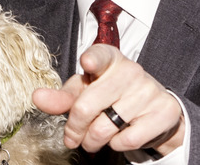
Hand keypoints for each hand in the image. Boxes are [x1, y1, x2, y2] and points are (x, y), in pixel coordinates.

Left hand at [32, 44, 184, 155]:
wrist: (151, 110)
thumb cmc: (110, 96)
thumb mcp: (85, 92)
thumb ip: (61, 97)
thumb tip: (36, 97)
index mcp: (110, 59)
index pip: (101, 55)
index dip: (93, 59)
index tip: (87, 61)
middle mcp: (130, 71)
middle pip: (87, 105)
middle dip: (74, 129)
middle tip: (73, 137)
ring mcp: (148, 91)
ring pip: (105, 127)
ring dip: (93, 140)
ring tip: (94, 138)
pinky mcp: (163, 112)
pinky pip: (127, 139)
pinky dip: (116, 145)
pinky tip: (119, 135)